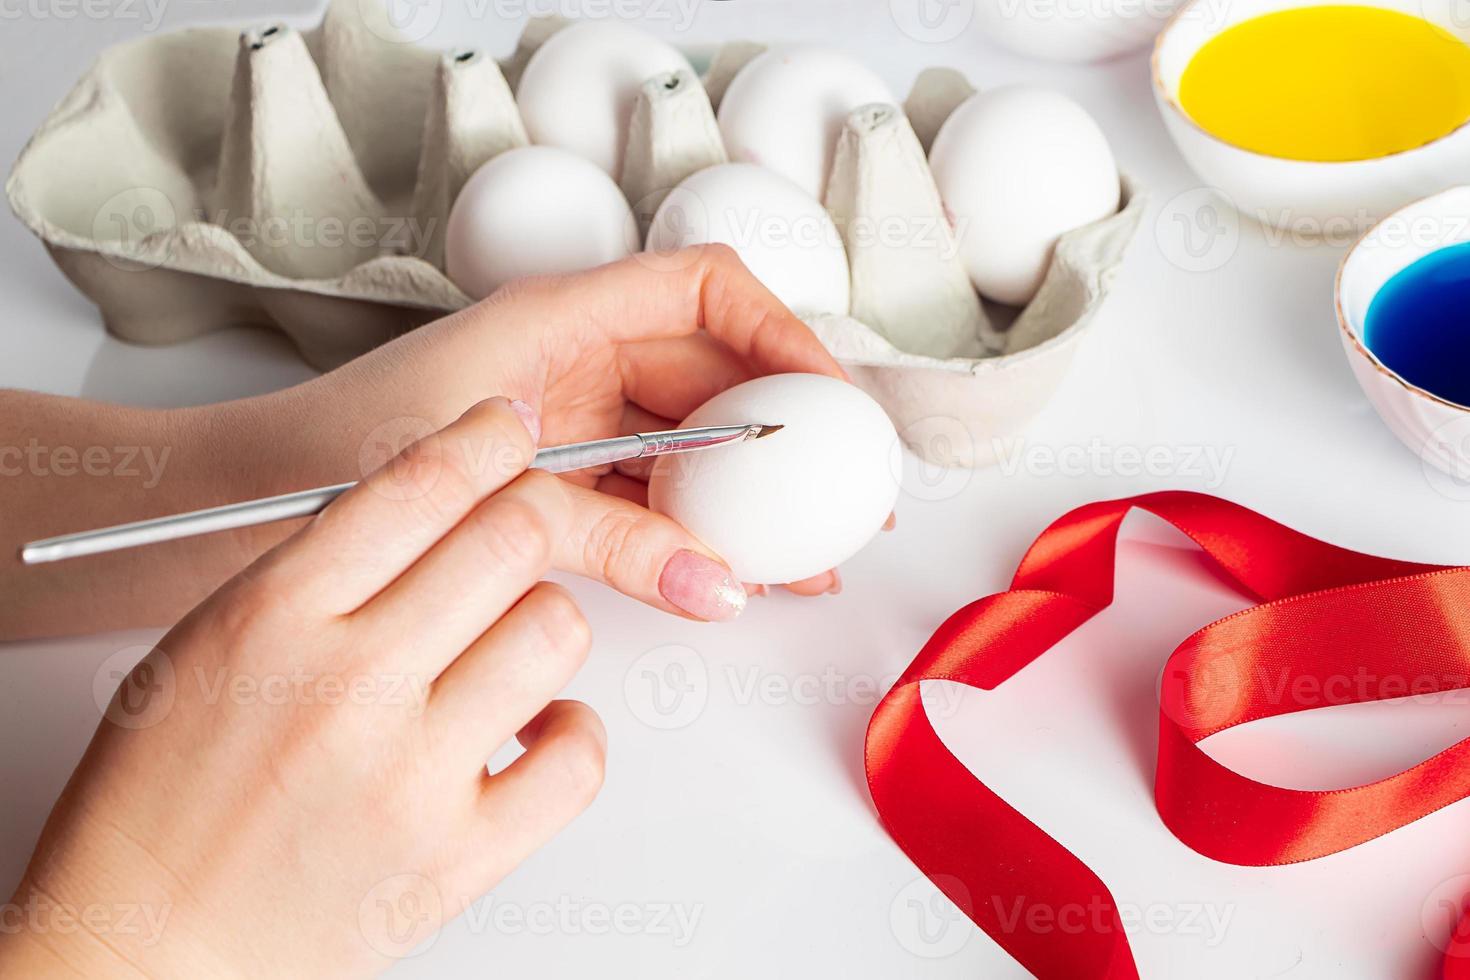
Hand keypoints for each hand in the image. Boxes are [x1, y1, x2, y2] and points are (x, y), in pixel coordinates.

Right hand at [0, 399, 608, 975]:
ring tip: (503, 655)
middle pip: (510, 540)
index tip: (508, 432)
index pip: (418, 485)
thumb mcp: (208, 645)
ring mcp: (411, 775)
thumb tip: (433, 506)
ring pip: (557, 632)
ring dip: (542, 628)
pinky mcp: (457, 858)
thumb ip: (318, 572)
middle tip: (516, 539)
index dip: (485, 438)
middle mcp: (348, 685)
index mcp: (272, 618)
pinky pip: (579, 758)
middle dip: (528, 519)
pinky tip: (530, 734)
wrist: (144, 951)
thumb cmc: (161, 805)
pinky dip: (571, 735)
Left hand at [3, 246, 859, 637]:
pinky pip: (650, 493)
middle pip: (714, 372)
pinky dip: (697, 531)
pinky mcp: (555, 479)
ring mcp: (568, 419)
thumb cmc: (334, 459)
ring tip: (809, 553)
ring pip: (689, 441)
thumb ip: (611, 534)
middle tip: (845, 491)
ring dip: (751, 493)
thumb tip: (714, 581)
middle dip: (787, 428)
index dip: (780, 333)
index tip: (829, 399)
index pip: (703, 289)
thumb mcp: (494, 490)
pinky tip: (738, 570)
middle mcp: (572, 358)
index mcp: (557, 317)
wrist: (245, 507)